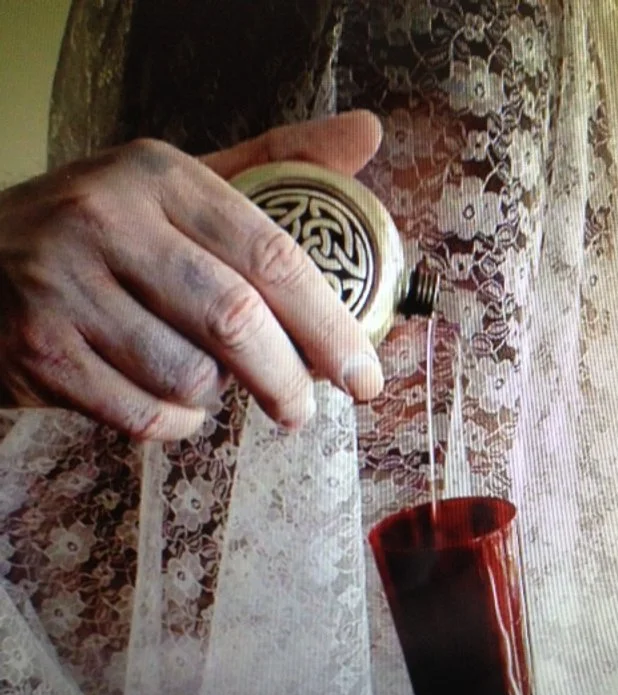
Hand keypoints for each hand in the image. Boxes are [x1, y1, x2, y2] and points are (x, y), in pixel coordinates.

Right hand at [0, 111, 383, 438]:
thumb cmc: (100, 230)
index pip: (271, 253)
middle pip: (234, 320)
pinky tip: (172, 403)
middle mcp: (107, 222)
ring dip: (217, 398)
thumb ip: (272, 165)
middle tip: (302, 408)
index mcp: (158, 175)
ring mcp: (64, 288)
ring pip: (189, 377)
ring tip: (211, 384)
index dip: (330, 324)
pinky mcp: (39, 352)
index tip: (363, 372)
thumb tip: (365, 136)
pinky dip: (175, 423)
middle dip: (287, 380)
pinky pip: (142, 415)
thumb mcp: (177, 184)